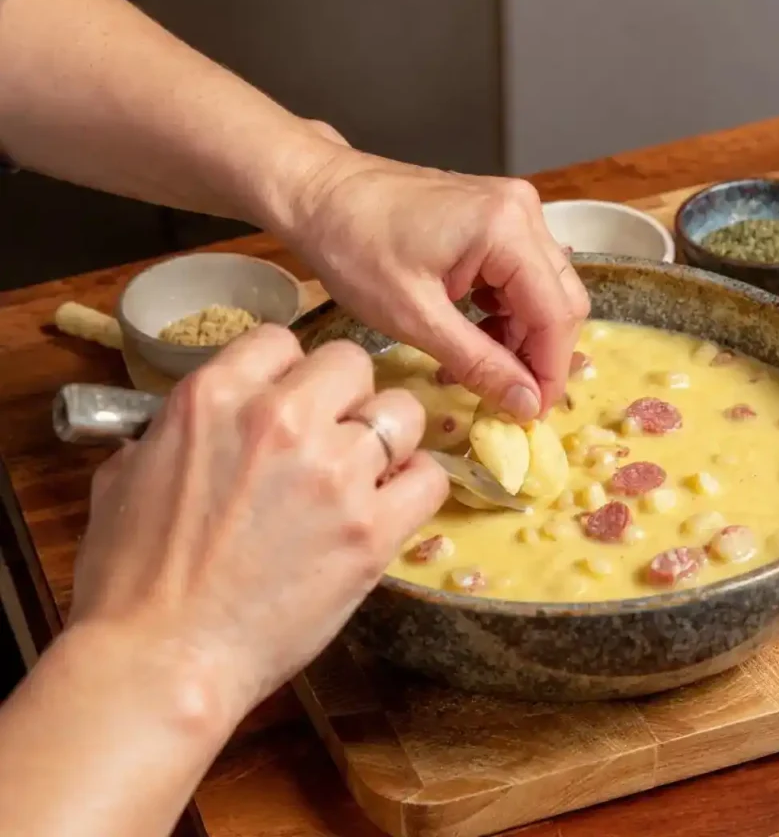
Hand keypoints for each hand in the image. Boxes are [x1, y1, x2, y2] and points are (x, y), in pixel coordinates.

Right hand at [69, 325, 447, 720]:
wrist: (159, 662)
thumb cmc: (129, 578)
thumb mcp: (126, 475)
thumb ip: (174, 431)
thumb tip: (202, 425)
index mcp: (216, 397)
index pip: (282, 338)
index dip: (289, 370)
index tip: (291, 399)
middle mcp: (281, 420)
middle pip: (352, 363)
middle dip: (345, 394)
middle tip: (332, 435)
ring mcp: (334, 473)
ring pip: (402, 411)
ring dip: (388, 437)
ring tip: (369, 469)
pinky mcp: (371, 530)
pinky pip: (430, 478)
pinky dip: (417, 486)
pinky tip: (393, 503)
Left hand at [286, 140, 589, 421]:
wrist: (318, 192)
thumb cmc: (352, 247)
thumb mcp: (414, 317)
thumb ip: (479, 363)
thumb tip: (527, 405)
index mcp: (507, 228)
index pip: (556, 314)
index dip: (550, 372)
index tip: (532, 417)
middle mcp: (523, 211)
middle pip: (561, 301)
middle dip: (538, 356)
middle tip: (506, 399)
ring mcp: (512, 209)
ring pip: (544, 291)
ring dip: (519, 337)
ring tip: (476, 369)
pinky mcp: (497, 216)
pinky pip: (522, 275)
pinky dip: (506, 313)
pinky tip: (472, 336)